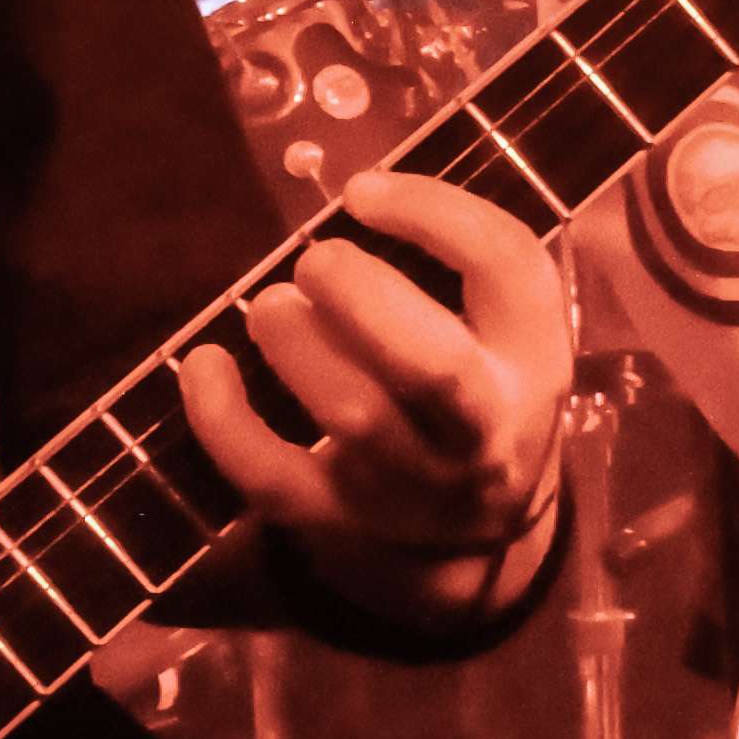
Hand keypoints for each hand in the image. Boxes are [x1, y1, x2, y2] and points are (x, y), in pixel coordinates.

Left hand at [176, 173, 569, 628]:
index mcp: (534, 358)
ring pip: (354, 419)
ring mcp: (412, 484)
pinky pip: (274, 478)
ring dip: (298, 346)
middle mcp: (483, 427)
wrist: (484, 545)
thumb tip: (361, 194)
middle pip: (434, 368)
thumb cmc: (483, 399)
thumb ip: (465, 266)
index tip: (362, 192)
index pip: (509, 270)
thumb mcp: (511, 335)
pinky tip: (204, 367)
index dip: (435, 213)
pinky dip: (226, 422)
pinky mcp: (342, 521)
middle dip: (364, 296)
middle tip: (317, 261)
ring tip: (270, 308)